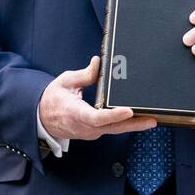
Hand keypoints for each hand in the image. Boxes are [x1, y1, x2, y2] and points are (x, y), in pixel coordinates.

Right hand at [38, 56, 157, 140]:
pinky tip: (139, 118)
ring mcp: (91, 132)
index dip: (114, 115)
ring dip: (133, 125)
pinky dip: (125, 124)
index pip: (97, 117)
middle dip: (133, 124)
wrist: (42, 118)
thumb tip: (99, 62)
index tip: (128, 110)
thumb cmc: (53, 99)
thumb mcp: (65, 81)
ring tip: (152, 118)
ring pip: (114, 130)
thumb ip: (84, 74)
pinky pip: (112, 129)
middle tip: (152, 119)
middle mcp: (85, 127)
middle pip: (112, 127)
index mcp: (75, 113)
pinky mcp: (95, 132)